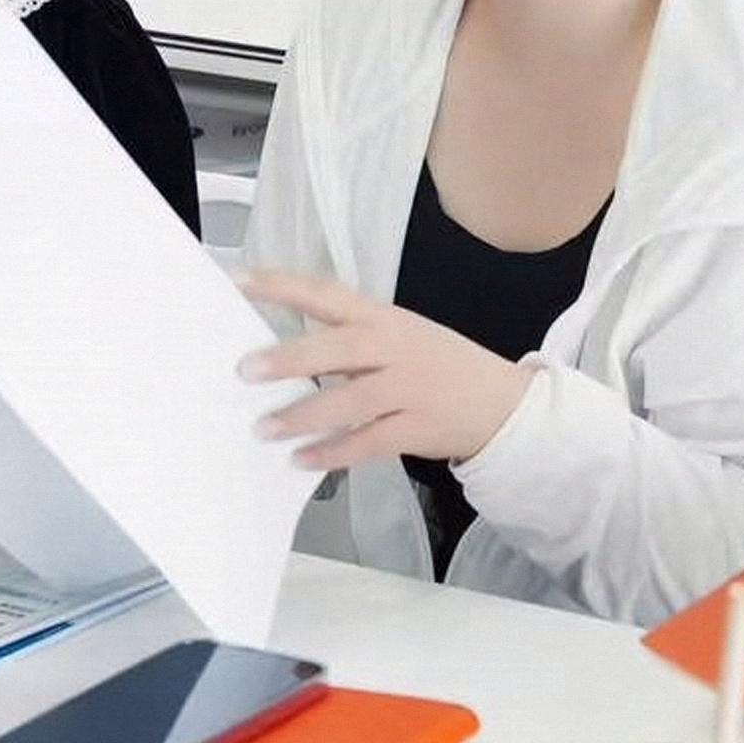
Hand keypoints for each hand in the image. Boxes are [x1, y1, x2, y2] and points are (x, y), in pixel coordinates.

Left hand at [237, 268, 536, 470]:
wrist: (504, 403)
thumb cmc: (439, 366)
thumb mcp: (400, 337)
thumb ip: (349, 342)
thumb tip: (282, 355)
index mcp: (384, 318)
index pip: (327, 293)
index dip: (282, 286)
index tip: (239, 281)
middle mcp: (395, 347)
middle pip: (339, 347)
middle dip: (291, 359)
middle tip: (246, 370)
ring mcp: (410, 388)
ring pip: (351, 400)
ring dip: (304, 415)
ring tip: (264, 429)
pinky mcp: (419, 427)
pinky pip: (369, 442)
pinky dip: (334, 453)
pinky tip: (302, 461)